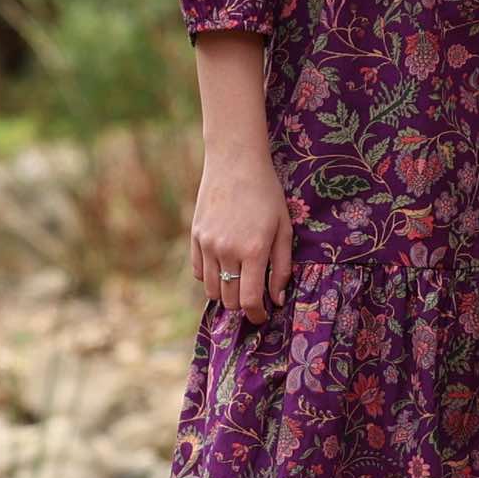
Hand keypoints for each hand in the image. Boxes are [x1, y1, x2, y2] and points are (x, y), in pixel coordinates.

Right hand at [191, 152, 294, 321]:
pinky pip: (199, 272)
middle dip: (243, 305)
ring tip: (240, 282)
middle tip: (254, 297)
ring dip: (226, 293)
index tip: (264, 316)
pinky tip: (224, 267)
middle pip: (229, 299)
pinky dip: (211, 277)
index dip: (257, 315)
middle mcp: (227, 250)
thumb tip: (276, 300)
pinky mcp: (195, 236)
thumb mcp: (283, 228)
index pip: (249, 300)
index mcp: (254, 250)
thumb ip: (282, 267)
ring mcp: (207, 244)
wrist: (235, 162)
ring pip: (211, 289)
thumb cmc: (266, 193)